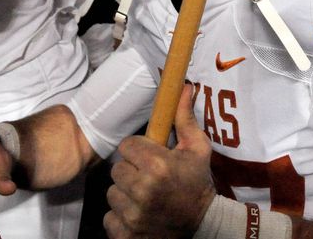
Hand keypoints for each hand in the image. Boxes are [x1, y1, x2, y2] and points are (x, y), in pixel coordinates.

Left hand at [107, 84, 214, 237]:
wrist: (203, 225)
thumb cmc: (198, 183)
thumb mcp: (197, 149)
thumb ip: (184, 119)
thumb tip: (184, 87)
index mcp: (158, 165)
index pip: (126, 146)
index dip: (138, 151)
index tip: (150, 158)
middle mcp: (143, 189)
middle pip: (117, 169)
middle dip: (131, 172)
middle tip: (148, 178)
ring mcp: (133, 214)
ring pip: (112, 193)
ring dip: (125, 195)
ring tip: (144, 197)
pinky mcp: (126, 234)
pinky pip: (109, 218)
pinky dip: (121, 217)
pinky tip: (139, 214)